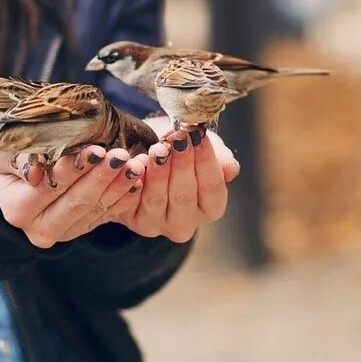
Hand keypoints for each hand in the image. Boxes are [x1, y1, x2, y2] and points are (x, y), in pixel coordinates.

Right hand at [0, 145, 148, 248]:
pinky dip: (125, 197)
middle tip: (122, 156)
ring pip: (96, 210)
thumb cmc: (12, 154)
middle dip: (101, 178)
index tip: (96, 151)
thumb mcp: (7, 151)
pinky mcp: (83, 228)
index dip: (73, 170)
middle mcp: (39, 228)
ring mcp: (64, 232)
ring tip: (136, 165)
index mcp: (17, 209)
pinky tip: (139, 180)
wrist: (20, 174)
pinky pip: (108, 214)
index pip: (48, 188)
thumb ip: (20, 160)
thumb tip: (34, 174)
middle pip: (76, 203)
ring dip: (118, 186)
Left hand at [115, 122, 239, 243]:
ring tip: (158, 148)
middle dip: (182, 165)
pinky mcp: (130, 219)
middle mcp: (185, 223)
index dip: (206, 162)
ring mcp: (156, 225)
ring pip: (157, 200)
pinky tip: (135, 164)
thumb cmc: (182, 151)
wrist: (149, 151)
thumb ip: (220, 160)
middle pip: (184, 197)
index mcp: (209, 209)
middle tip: (178, 138)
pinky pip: (130, 202)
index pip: (212, 189)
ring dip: (158, 173)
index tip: (199, 136)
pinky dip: (132, 183)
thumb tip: (231, 169)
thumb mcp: (204, 150)